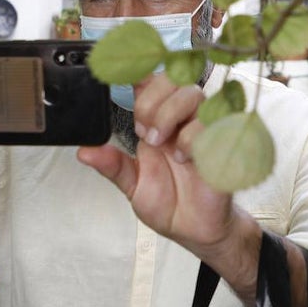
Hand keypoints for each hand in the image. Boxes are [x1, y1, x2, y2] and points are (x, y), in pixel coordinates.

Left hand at [77, 75, 259, 271]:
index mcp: (157, 122)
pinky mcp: (223, 142)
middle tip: (144, 131)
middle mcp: (182, 120)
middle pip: (171, 79)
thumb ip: (112, 166)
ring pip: (192, 93)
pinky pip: (212, 122)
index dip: (137, 76)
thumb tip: (84, 151)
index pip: (149, 81)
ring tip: (161, 144)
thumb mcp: (133, 186)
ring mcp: (203, 128)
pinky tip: (184, 158)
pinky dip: (192, 137)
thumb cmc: (169, 204)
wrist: (196, 229)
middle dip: (151, 101)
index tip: (122, 87)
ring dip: (169, 115)